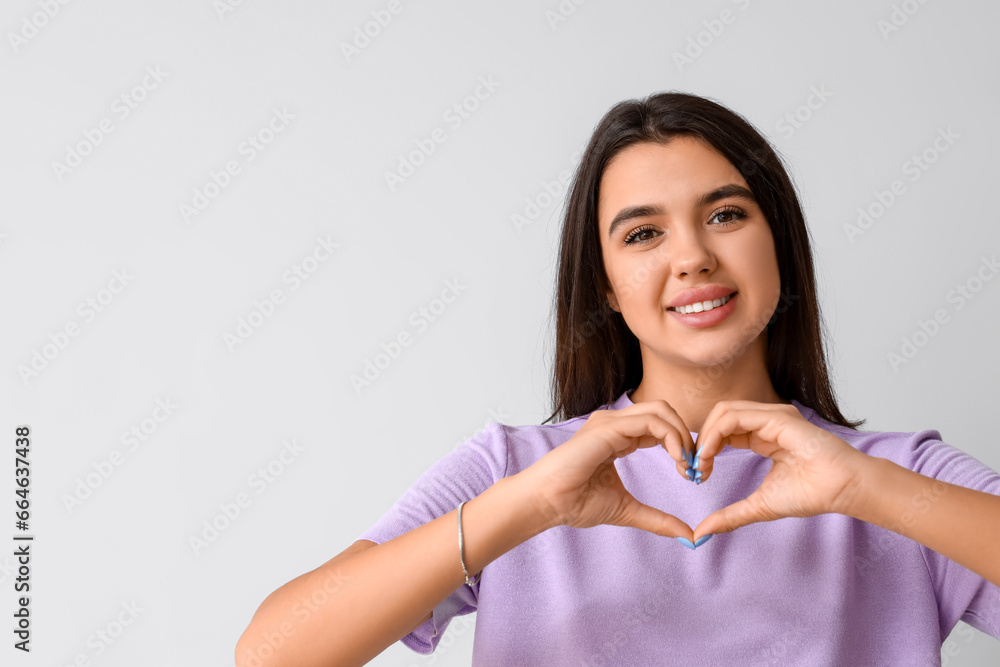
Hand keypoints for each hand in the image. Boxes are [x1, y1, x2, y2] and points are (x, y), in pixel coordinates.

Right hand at [518, 400, 697, 539]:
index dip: (680, 445)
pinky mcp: (608, 428)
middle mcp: (615, 424)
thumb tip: (687, 534)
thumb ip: (657, 519)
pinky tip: (676, 458)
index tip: (690, 472)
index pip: (659, 426)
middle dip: (686, 435)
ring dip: (682, 434)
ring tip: (686, 463)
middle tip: (693, 466)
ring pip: (661, 410)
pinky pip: (650, 421)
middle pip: (664, 411)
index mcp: (618, 437)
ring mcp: (610, 422)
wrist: (548, 502)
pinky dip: (671, 436)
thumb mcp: (627, 510)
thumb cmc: (575, 503)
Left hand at [690, 400, 869, 539]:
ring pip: (724, 412)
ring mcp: (772, 416)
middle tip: (693, 468)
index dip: (705, 449)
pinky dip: (715, 434)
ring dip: (705, 437)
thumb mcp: (759, 506)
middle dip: (701, 440)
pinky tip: (710, 455)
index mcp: (763, 436)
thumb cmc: (811, 494)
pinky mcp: (776, 417)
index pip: (723, 431)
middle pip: (719, 417)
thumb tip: (701, 533)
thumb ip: (730, 515)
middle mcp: (766, 421)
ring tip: (701, 463)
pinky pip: (735, 416)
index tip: (697, 474)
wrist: (842, 489)